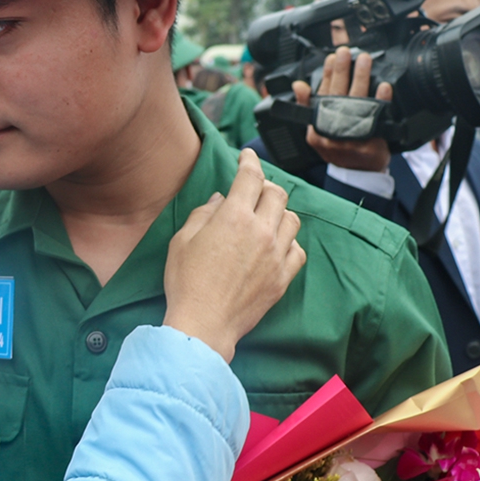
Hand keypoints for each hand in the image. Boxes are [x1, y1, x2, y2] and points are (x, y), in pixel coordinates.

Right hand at [163, 149, 305, 361]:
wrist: (204, 324)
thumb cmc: (185, 281)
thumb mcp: (182, 240)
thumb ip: (203, 214)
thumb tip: (220, 200)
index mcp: (233, 217)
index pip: (249, 177)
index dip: (249, 161)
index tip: (247, 156)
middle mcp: (261, 231)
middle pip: (277, 194)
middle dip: (265, 186)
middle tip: (253, 190)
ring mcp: (276, 255)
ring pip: (291, 219)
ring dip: (278, 213)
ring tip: (265, 218)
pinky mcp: (283, 277)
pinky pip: (297, 250)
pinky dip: (288, 242)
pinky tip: (275, 246)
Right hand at [293, 46, 391, 171]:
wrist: (358, 173)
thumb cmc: (339, 148)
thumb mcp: (316, 130)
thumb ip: (307, 107)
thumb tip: (298, 85)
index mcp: (317, 126)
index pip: (320, 95)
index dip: (326, 75)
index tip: (331, 58)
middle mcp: (332, 131)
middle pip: (337, 94)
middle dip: (342, 70)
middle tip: (346, 51)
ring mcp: (350, 137)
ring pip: (356, 100)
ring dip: (361, 77)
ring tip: (364, 60)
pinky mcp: (369, 142)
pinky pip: (377, 116)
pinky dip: (381, 100)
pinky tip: (383, 86)